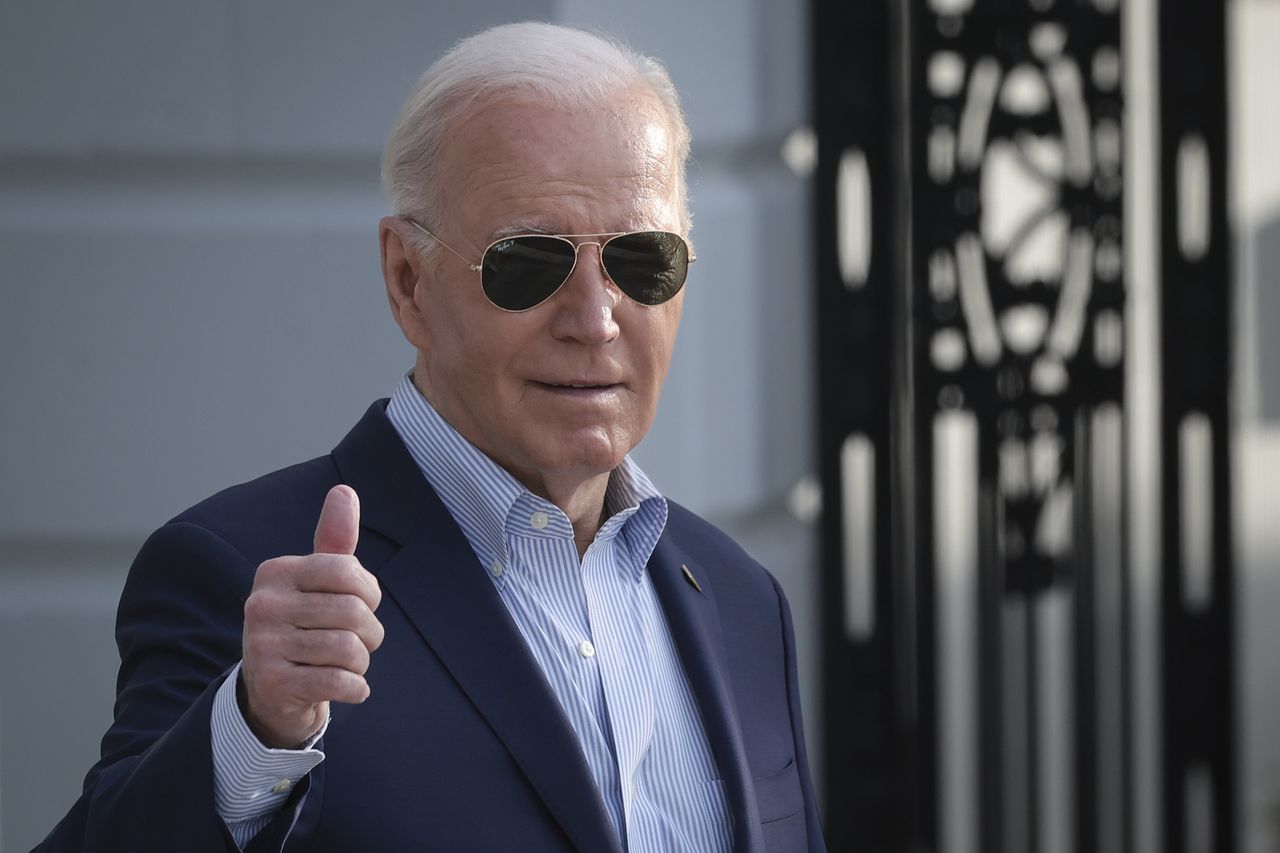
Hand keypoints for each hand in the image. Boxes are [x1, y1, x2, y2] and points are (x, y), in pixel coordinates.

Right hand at [240, 485, 383, 747]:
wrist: (273, 691)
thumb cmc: (306, 625)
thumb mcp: (319, 582)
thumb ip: (334, 540)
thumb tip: (343, 491)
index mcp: (276, 572)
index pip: (348, 572)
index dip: (369, 593)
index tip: (362, 605)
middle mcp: (262, 604)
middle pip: (354, 613)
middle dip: (369, 633)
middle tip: (357, 642)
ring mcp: (262, 645)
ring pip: (349, 649)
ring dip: (360, 663)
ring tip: (345, 664)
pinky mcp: (272, 684)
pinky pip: (339, 682)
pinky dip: (355, 688)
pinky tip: (348, 687)